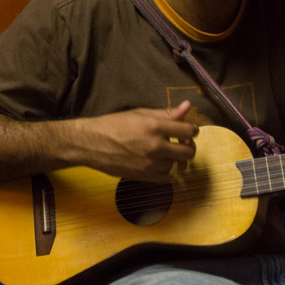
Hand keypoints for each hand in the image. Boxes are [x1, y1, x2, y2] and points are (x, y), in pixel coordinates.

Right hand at [74, 100, 197, 181]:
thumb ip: (166, 113)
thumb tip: (186, 106)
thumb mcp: (140, 113)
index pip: (188, 130)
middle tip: (182, 142)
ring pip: (178, 165)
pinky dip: (167, 171)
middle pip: (189, 151)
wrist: (91, 143)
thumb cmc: (113, 125)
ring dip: (175, 159)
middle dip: (188, 146)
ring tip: (166, 152)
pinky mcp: (144, 176)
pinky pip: (167, 178)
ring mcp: (150, 163)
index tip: (189, 130)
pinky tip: (159, 163)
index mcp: (154, 126)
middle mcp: (155, 146)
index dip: (192, 130)